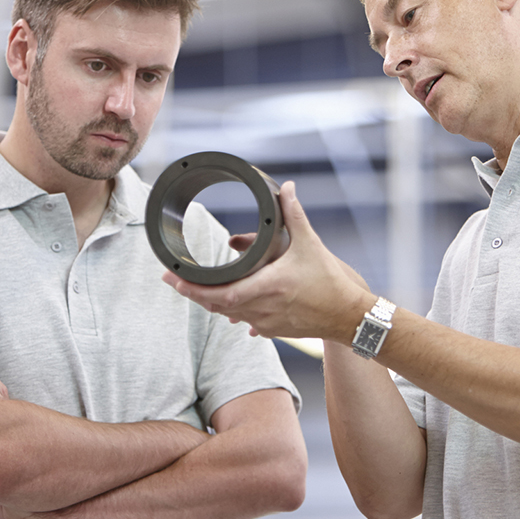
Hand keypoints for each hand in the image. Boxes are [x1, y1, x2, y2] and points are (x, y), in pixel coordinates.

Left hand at [162, 181, 369, 341]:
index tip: (173, 278)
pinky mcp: (272, 331)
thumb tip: (288, 188)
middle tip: (172, 280)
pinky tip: (224, 303)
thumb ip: (295, 214)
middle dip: (192, 293)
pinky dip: (230, 310)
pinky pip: (243, 322)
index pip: (220, 293)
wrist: (347, 315)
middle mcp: (262, 308)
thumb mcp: (311, 243)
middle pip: (216, 306)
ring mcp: (266, 323)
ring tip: (192, 288)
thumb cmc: (329, 281)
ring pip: (227, 315)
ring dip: (210, 302)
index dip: (193, 289)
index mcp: (268, 286)